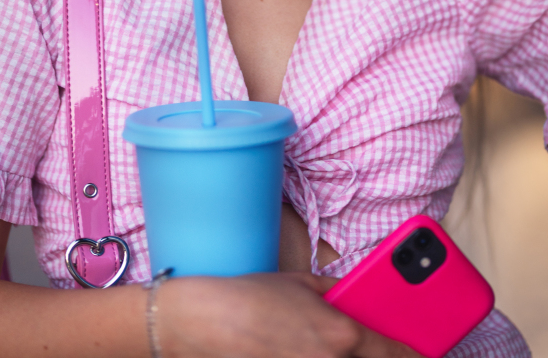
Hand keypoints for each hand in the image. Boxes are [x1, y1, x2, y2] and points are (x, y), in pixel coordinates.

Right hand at [157, 272, 420, 357]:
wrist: (205, 323)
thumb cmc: (252, 298)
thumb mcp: (303, 283)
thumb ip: (339, 292)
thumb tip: (358, 298)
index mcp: (343, 334)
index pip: (398, 355)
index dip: (418, 357)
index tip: (428, 355)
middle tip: (396, 351)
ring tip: (350, 349)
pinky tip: (317, 351)